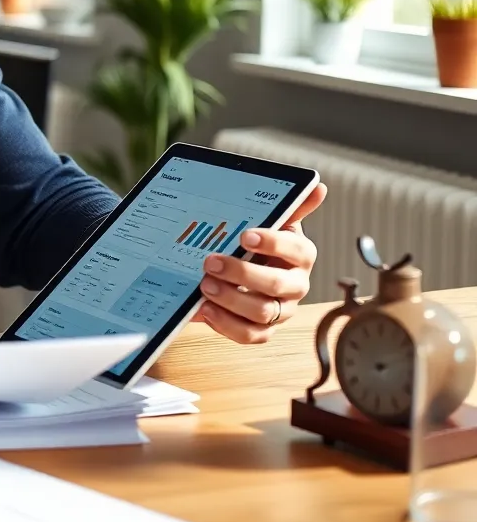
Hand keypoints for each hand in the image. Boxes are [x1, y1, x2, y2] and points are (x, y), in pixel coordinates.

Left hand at [192, 183, 326, 343]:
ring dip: (231, 300)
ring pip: (263, 313)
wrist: (251, 267)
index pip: (294, 249)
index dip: (271, 243)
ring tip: (204, 286)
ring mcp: (282, 310)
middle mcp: (296, 284)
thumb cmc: (260, 244)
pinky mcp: (265, 329)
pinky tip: (204, 309)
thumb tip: (317, 186)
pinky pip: (250, 334)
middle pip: (276, 285)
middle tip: (210, 262)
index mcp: (301, 254)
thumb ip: (290, 205)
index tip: (244, 235)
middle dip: (241, 274)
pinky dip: (225, 324)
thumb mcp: (271, 221)